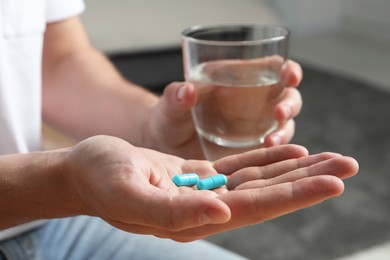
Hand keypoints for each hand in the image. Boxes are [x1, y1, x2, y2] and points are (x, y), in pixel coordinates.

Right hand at [65, 135, 357, 241]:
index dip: (293, 195)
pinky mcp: (198, 176)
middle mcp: (205, 209)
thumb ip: (174, 211)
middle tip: (348, 165)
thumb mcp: (129, 193)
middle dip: (307, 181)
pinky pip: (239, 167)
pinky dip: (266, 158)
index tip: (332, 182)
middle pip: (266, 195)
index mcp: (192, 219)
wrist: (83, 170)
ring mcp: (204, 192)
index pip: (254, 208)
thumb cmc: (99, 178)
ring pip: (258, 180)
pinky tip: (289, 150)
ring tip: (329, 156)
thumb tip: (222, 213)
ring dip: (293, 168)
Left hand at [146, 58, 302, 158]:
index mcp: (237, 79)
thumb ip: (176, 97)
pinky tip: (267, 158)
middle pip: (286, 97)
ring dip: (283, 131)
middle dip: (289, 103)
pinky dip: (275, 153)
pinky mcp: (252, 148)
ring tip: (269, 141)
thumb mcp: (169, 107)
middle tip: (279, 114)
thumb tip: (187, 90)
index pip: (272, 68)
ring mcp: (255, 125)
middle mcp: (252, 101)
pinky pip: (272, 149)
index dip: (287, 69)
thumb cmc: (169, 118)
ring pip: (284, 124)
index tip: (289, 75)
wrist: (166, 147)